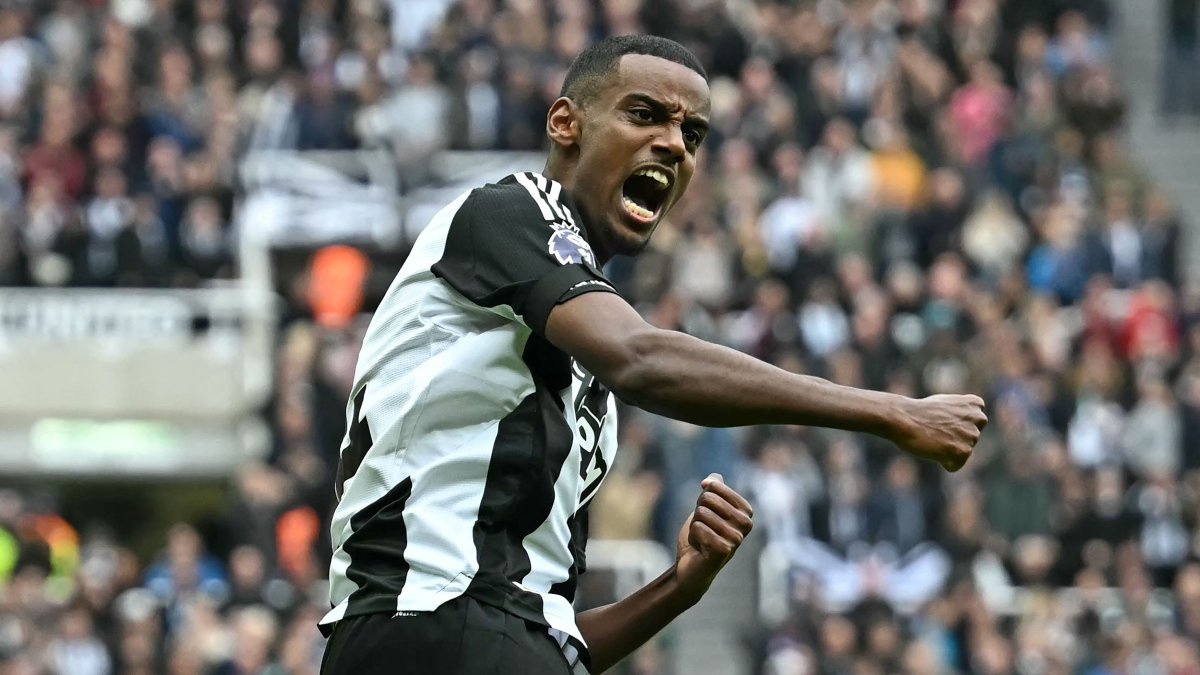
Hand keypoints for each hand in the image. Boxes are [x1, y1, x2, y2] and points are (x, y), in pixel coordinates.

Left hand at [673, 474, 753, 602]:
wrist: (691, 565)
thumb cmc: (701, 536)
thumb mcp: (705, 508)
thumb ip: (712, 489)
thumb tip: (712, 478)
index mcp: (746, 511)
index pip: (715, 486)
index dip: (702, 499)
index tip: (707, 516)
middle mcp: (746, 523)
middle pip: (707, 499)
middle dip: (698, 513)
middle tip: (704, 529)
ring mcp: (737, 538)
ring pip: (701, 513)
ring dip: (696, 526)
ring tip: (703, 539)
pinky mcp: (725, 550)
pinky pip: (698, 528)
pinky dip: (693, 537)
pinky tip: (701, 548)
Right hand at [887, 394, 987, 471]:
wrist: (904, 418)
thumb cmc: (918, 412)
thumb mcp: (945, 404)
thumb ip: (960, 414)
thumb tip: (962, 432)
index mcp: (975, 404)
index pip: (975, 423)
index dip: (956, 425)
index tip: (942, 420)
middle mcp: (979, 418)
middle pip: (969, 439)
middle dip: (955, 438)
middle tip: (936, 431)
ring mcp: (972, 435)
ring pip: (963, 452)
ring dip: (948, 450)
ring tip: (933, 438)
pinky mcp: (963, 451)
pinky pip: (954, 465)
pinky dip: (943, 463)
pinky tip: (933, 449)